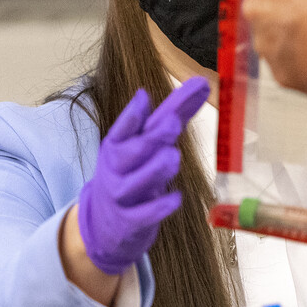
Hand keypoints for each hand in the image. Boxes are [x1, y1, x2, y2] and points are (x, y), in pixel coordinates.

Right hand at [77, 77, 210, 273]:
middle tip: (174, 124)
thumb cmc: (132, 173)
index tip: (143, 96)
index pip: (123, 128)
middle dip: (152, 138)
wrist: (105, 224)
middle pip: (130, 152)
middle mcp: (116, 169)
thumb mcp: (146, 144)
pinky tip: (176, 197)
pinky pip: (144, 215)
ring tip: (173, 158)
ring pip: (134, 182)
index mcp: (117, 145)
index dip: (132, 114)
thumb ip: (174, 114)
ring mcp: (122, 196)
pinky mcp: (131, 222)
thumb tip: (201, 82)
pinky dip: (160, 206)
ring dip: (155, 169)